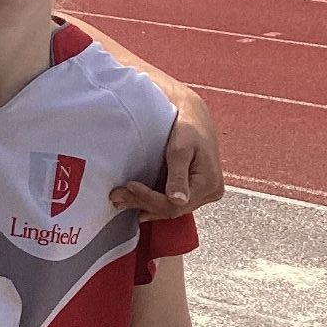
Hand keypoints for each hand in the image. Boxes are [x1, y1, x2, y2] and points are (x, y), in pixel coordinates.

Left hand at [112, 91, 223, 219]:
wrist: (195, 117)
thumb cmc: (188, 128)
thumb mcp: (180, 149)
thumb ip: (178, 176)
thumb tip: (178, 201)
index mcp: (209, 184)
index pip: (175, 204)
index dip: (149, 198)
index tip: (129, 186)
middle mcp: (210, 193)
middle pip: (172, 209)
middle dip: (142, 203)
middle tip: (116, 197)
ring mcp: (203, 194)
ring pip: (170, 208)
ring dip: (144, 204)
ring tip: (120, 199)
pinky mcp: (194, 190)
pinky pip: (172, 202)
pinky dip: (153, 201)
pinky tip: (135, 200)